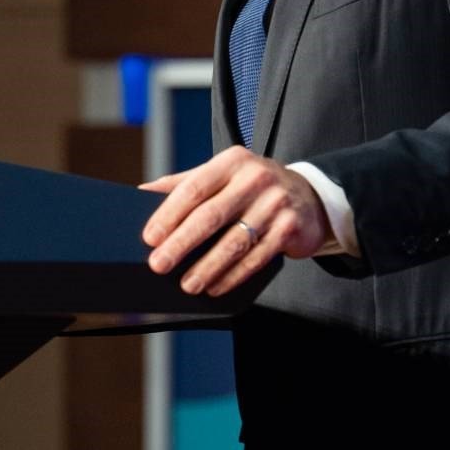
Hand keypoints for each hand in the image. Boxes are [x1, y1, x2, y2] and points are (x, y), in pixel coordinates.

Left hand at [140, 147, 343, 295]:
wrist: (309, 196)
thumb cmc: (251, 187)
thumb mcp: (222, 175)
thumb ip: (184, 183)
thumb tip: (141, 193)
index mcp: (231, 162)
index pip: (193, 188)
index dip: (169, 215)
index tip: (150, 238)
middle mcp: (255, 179)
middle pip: (210, 216)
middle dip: (181, 244)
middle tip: (158, 265)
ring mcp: (275, 203)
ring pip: (234, 242)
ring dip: (207, 267)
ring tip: (187, 285)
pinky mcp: (289, 228)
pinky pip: (256, 258)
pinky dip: (233, 276)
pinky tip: (215, 286)